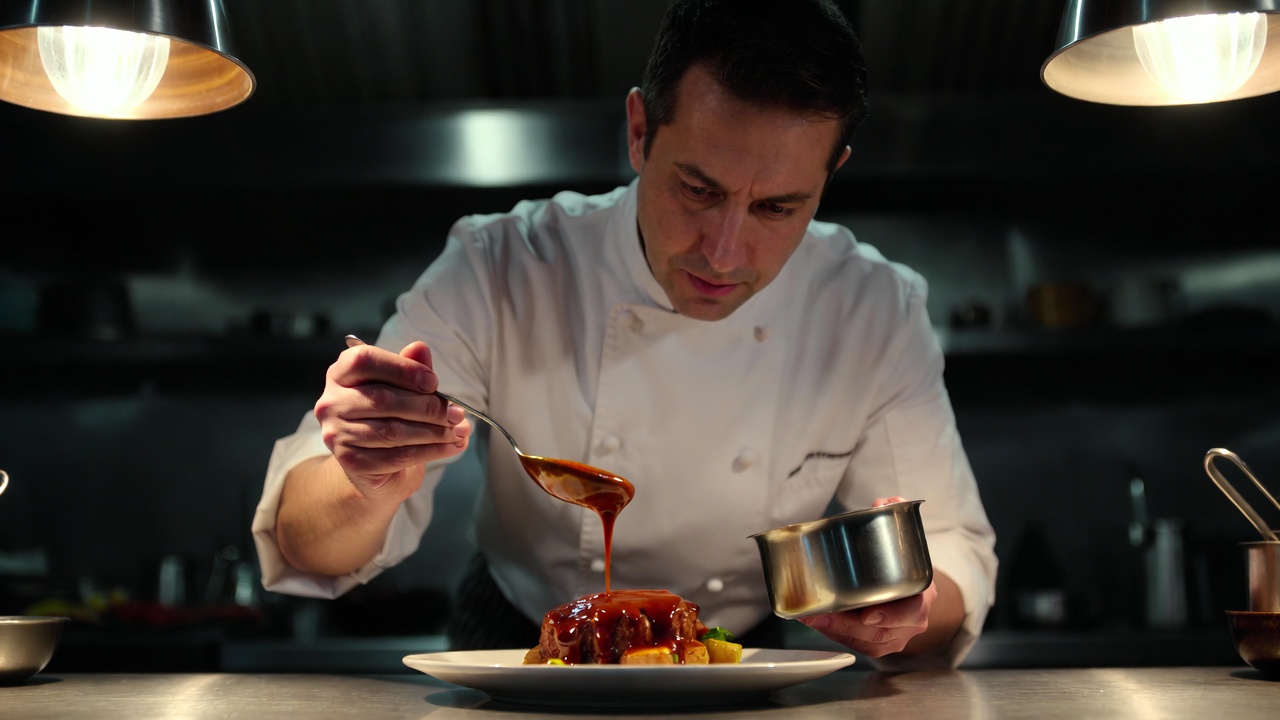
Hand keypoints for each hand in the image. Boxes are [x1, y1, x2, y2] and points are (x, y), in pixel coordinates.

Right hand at [313, 340, 470, 501]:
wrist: (374, 466)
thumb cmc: (389, 417)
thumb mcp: (402, 388)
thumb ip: (410, 368)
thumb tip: (420, 348)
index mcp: (341, 373)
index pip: (365, 361)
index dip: (402, 368)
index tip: (433, 382)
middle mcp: (332, 402)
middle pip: (383, 398)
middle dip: (428, 406)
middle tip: (457, 413)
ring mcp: (337, 434)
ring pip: (393, 430)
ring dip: (434, 431)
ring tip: (459, 430)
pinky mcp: (351, 462)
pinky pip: (398, 455)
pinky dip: (432, 450)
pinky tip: (452, 446)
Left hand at [797, 496, 935, 657]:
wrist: (917, 595)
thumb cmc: (906, 569)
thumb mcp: (906, 548)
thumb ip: (894, 523)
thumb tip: (886, 501)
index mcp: (920, 600)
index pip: (911, 613)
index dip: (891, 617)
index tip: (869, 616)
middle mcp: (909, 625)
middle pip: (879, 633)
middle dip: (846, 625)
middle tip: (821, 614)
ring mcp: (892, 638)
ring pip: (863, 642)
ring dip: (833, 630)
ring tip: (810, 616)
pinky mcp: (874, 644)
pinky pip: (854, 644)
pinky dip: (833, 633)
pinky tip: (814, 620)